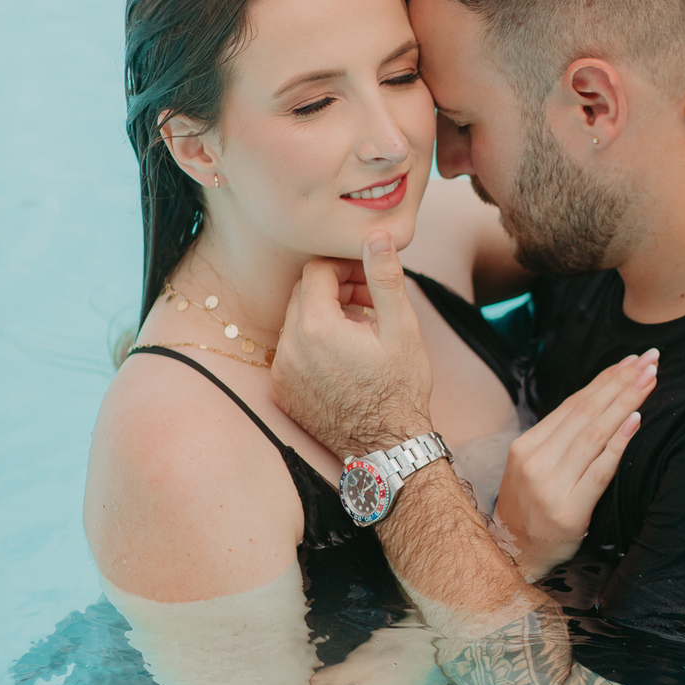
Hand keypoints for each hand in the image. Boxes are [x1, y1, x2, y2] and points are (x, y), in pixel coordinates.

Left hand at [271, 233, 432, 456]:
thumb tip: (377, 237)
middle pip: (303, 293)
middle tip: (370, 304)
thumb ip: (385, 278)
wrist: (388, 448)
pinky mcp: (282, 392)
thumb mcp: (403, 329)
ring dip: (325, 317)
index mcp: (316, 327)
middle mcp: (290, 348)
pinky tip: (344, 360)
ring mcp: (282, 373)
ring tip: (361, 334)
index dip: (345, 268)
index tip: (368, 280)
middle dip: (335, 289)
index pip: (316, 271)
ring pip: (296, 322)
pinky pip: (292, 352)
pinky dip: (314, 345)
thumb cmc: (401, 389)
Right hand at [493, 351, 658, 580]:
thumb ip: (560, 439)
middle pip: (586, 413)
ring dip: (625, 402)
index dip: (604, 380)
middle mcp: (537, 462)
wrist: (514, 555)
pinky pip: (600, 470)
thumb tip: (599, 402)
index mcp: (526, 447)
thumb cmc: (530, 509)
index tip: (630, 361)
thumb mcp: (534, 468)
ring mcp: (552, 486)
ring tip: (650, 380)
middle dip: (621, 383)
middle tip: (650, 359)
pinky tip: (636, 419)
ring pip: (595, 434)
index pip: (572, 405)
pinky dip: (619, 442)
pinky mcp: (570, 510)